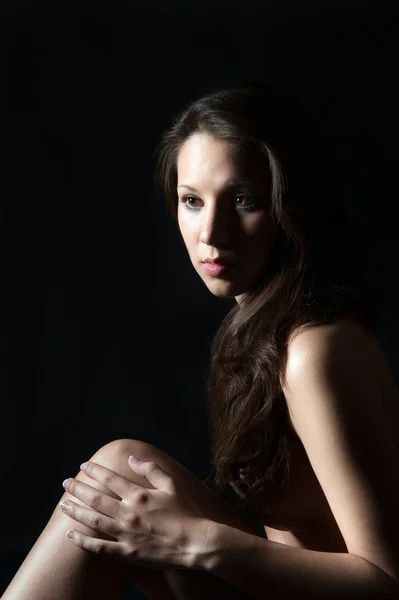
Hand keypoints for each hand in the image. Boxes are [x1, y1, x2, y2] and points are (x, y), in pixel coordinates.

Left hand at [59, 456, 211, 570]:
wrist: (195, 543)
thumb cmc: (186, 511)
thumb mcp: (171, 484)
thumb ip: (150, 469)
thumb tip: (131, 458)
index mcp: (138, 495)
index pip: (110, 478)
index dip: (95, 470)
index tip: (83, 465)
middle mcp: (128, 513)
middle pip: (96, 498)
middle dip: (78, 489)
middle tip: (65, 483)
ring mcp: (125, 534)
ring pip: (93, 520)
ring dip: (76, 511)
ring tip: (62, 505)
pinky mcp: (127, 553)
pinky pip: (99, 547)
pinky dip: (83, 541)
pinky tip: (71, 536)